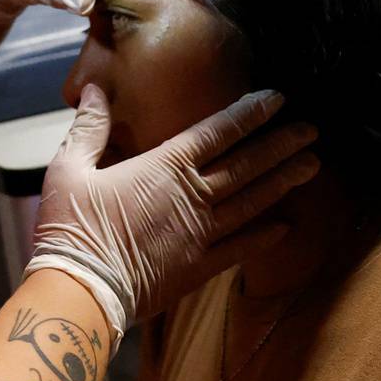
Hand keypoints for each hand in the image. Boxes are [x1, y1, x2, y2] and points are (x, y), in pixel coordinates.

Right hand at [25, 85, 318, 345]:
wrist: (81, 289)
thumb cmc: (70, 227)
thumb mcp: (69, 168)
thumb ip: (89, 128)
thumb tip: (92, 91)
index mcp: (163, 167)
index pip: (217, 132)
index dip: (249, 113)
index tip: (278, 98)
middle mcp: (191, 196)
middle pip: (246, 165)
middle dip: (281, 144)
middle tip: (312, 130)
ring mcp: (199, 233)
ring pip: (251, 201)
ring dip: (282, 182)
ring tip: (311, 166)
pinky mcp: (197, 266)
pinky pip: (240, 248)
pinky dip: (264, 236)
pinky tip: (286, 226)